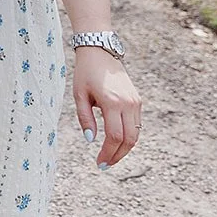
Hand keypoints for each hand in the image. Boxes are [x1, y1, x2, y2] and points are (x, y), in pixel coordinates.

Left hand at [73, 47, 140, 166]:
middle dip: (117, 155)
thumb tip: (91, 140)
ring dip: (124, 148)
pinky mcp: (137, 100)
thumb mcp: (79, 95)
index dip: (108, 153)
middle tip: (105, 164)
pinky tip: (116, 142)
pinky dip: (128, 136)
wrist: (100, 51)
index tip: (99, 163)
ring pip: (135, 134)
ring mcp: (135, 102)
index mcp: (112, 102)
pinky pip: (136, 124)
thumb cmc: (86, 73)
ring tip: (110, 156)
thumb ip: (85, 119)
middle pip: (129, 139)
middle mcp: (128, 103)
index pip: (115, 137)